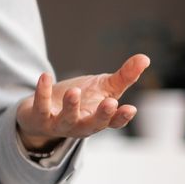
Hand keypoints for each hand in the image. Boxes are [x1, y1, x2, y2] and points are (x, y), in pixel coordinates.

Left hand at [15, 53, 150, 149]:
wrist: (42, 112)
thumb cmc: (80, 99)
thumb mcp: (103, 87)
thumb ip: (124, 76)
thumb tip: (145, 58)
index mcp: (98, 119)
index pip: (113, 122)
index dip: (122, 118)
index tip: (131, 109)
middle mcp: (80, 125)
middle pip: (92, 125)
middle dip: (101, 116)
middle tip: (110, 103)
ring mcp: (59, 124)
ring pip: (66, 119)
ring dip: (71, 106)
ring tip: (74, 91)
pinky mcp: (39, 117)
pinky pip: (41, 106)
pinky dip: (43, 92)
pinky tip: (45, 76)